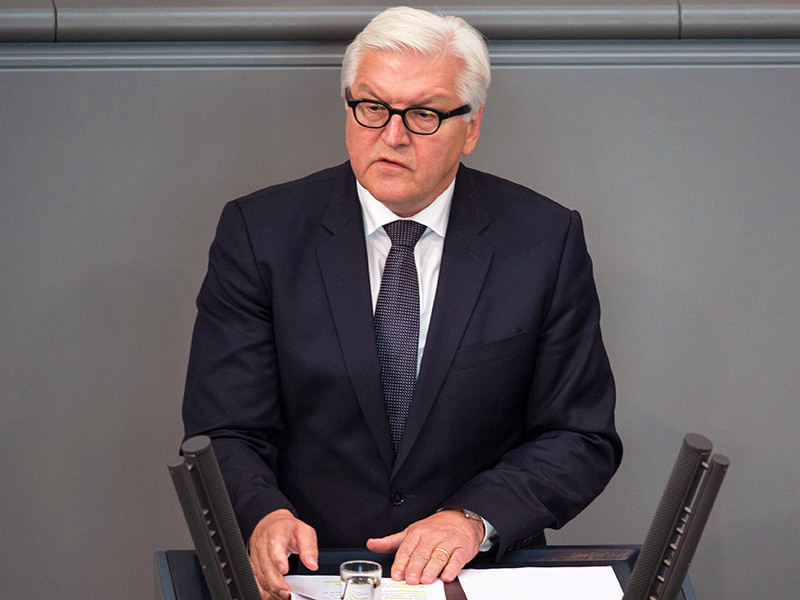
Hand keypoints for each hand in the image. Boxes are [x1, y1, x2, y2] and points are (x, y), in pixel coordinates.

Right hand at [248, 509, 318, 599]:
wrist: (272, 524)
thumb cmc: (288, 528)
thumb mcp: (304, 531)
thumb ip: (309, 547)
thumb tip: (312, 564)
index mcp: (276, 532)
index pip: (274, 545)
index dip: (278, 559)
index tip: (284, 570)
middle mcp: (263, 544)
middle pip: (266, 565)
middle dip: (276, 581)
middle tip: (287, 592)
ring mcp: (256, 554)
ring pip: (260, 575)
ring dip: (270, 588)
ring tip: (283, 595)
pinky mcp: (253, 564)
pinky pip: (255, 580)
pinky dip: (263, 590)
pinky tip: (273, 595)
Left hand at [366, 509, 483, 584]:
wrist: (460, 517)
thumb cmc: (434, 528)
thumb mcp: (411, 532)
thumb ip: (391, 541)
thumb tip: (371, 544)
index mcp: (417, 532)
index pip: (407, 549)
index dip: (401, 563)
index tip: (397, 575)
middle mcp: (432, 536)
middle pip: (422, 553)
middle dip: (415, 567)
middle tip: (411, 579)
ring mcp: (448, 541)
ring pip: (439, 556)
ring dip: (432, 568)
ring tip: (426, 579)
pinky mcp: (462, 548)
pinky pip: (457, 558)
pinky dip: (452, 568)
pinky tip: (447, 575)